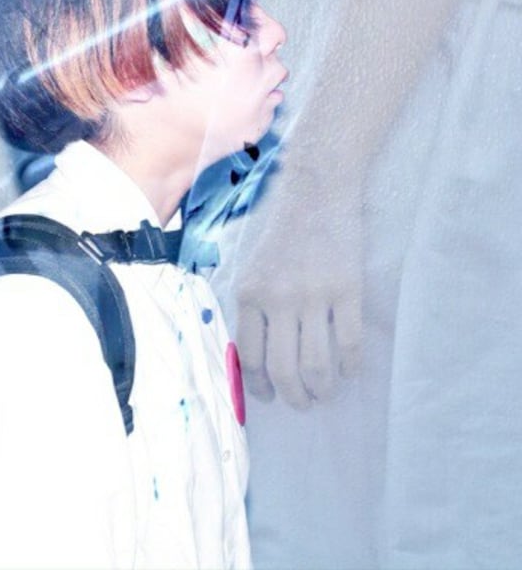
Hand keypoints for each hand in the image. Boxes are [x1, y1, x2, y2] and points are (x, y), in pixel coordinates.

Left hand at [212, 172, 363, 409]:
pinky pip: (349, 343)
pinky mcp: (347, 289)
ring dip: (322, 389)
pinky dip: (351, 367)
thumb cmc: (282, 238)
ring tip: (325, 393)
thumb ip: (252, 313)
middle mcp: (278, 299)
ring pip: (317, 364)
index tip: (268, 397)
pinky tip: (351, 371)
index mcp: (250, 296)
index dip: (259, 386)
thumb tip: (254, 363)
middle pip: (284, 369)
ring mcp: (314, 295)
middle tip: (302, 405)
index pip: (250, 357)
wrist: (317, 197)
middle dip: (293, 398)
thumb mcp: (252, 272)